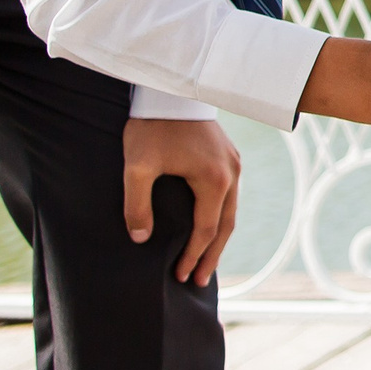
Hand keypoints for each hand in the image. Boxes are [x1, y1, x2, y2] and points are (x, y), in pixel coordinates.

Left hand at [123, 118, 240, 286]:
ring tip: (206, 258)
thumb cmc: (153, 126)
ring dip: (218, 237)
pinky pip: (229, 194)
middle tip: (200, 280)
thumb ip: (137, 205)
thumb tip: (140, 238)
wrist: (168, 89)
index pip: (206, 229)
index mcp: (214, 179)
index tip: (181, 275)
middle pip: (226, 225)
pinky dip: (220, 216)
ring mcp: (233, 162)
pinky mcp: (228, 154)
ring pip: (230, 210)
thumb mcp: (137, 167)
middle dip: (212, 255)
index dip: (194, 255)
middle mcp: (231, 173)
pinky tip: (209, 222)